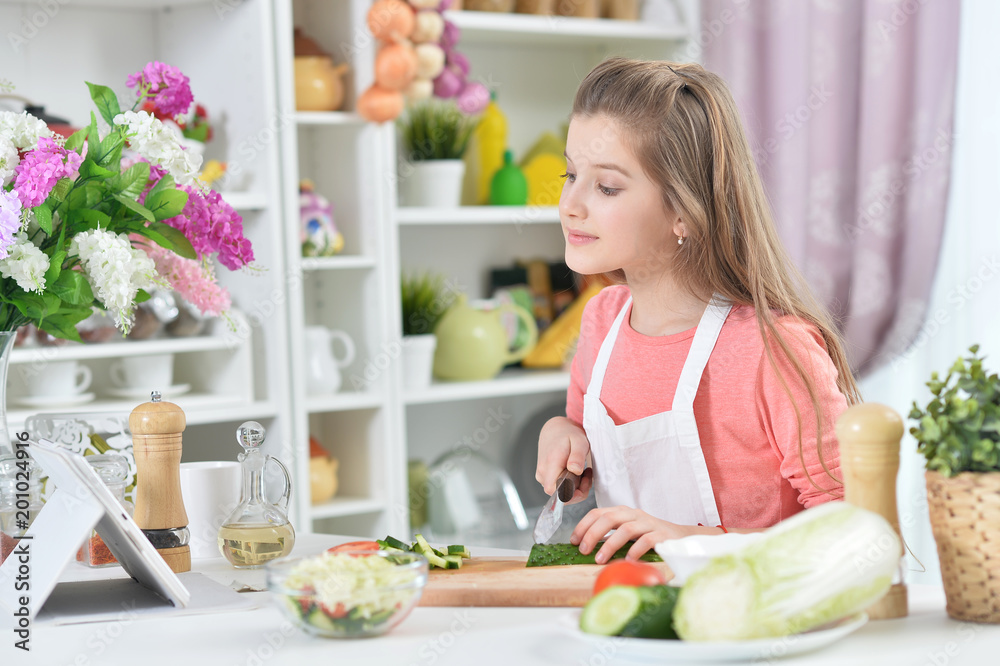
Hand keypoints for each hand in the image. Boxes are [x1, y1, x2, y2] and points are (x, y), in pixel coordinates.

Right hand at [536, 416, 592, 502]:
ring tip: (583, 471)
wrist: (555, 430)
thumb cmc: (568, 435)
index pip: (554, 490)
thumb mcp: (579, 440)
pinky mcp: (544, 477)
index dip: (570, 494)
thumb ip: (577, 456)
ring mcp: (542, 476)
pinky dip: (570, 485)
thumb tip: (575, 470)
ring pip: (560, 493)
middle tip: (587, 474)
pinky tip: (576, 473)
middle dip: (578, 490)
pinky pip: (558, 489)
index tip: (584, 482)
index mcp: (551, 463)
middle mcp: (542, 472)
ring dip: (575, 488)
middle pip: (559, 495)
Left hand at [571, 506, 720, 562]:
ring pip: (626, 529)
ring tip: (599, 560)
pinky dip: (635, 551)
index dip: (583, 525)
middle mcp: (634, 514)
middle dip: (592, 534)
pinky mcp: (662, 535)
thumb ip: (610, 535)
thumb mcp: (627, 531)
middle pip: (609, 518)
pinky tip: (628, 561)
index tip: (573, 541)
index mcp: (622, 511)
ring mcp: (648, 523)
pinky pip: (646, 541)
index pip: (598, 513)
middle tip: (583, 551)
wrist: (680, 537)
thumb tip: (586, 548)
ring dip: (610, 545)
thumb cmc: (648, 536)